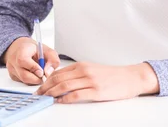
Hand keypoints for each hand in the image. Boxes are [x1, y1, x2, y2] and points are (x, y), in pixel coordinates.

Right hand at [3, 37, 59, 84]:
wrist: (22, 48)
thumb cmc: (35, 50)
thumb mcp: (47, 50)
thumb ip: (52, 60)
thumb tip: (48, 73)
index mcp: (21, 50)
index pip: (23, 60)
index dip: (33, 68)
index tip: (42, 71)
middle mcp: (13, 60)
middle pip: (23, 75)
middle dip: (37, 79)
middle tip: (43, 76)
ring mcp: (11, 69)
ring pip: (24, 81)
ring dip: (34, 80)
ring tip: (39, 74)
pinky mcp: (12, 76)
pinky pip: (23, 82)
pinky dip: (30, 81)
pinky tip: (33, 74)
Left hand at [34, 62, 158, 102]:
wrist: (130, 77)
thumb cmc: (112, 76)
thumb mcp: (92, 70)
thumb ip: (77, 74)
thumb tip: (61, 81)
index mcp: (81, 65)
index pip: (58, 72)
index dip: (46, 81)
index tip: (39, 88)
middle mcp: (84, 71)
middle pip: (58, 79)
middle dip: (45, 88)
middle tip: (37, 95)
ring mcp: (90, 81)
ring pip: (64, 86)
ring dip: (51, 93)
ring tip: (45, 99)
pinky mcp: (96, 91)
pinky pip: (76, 95)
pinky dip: (65, 98)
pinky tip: (59, 101)